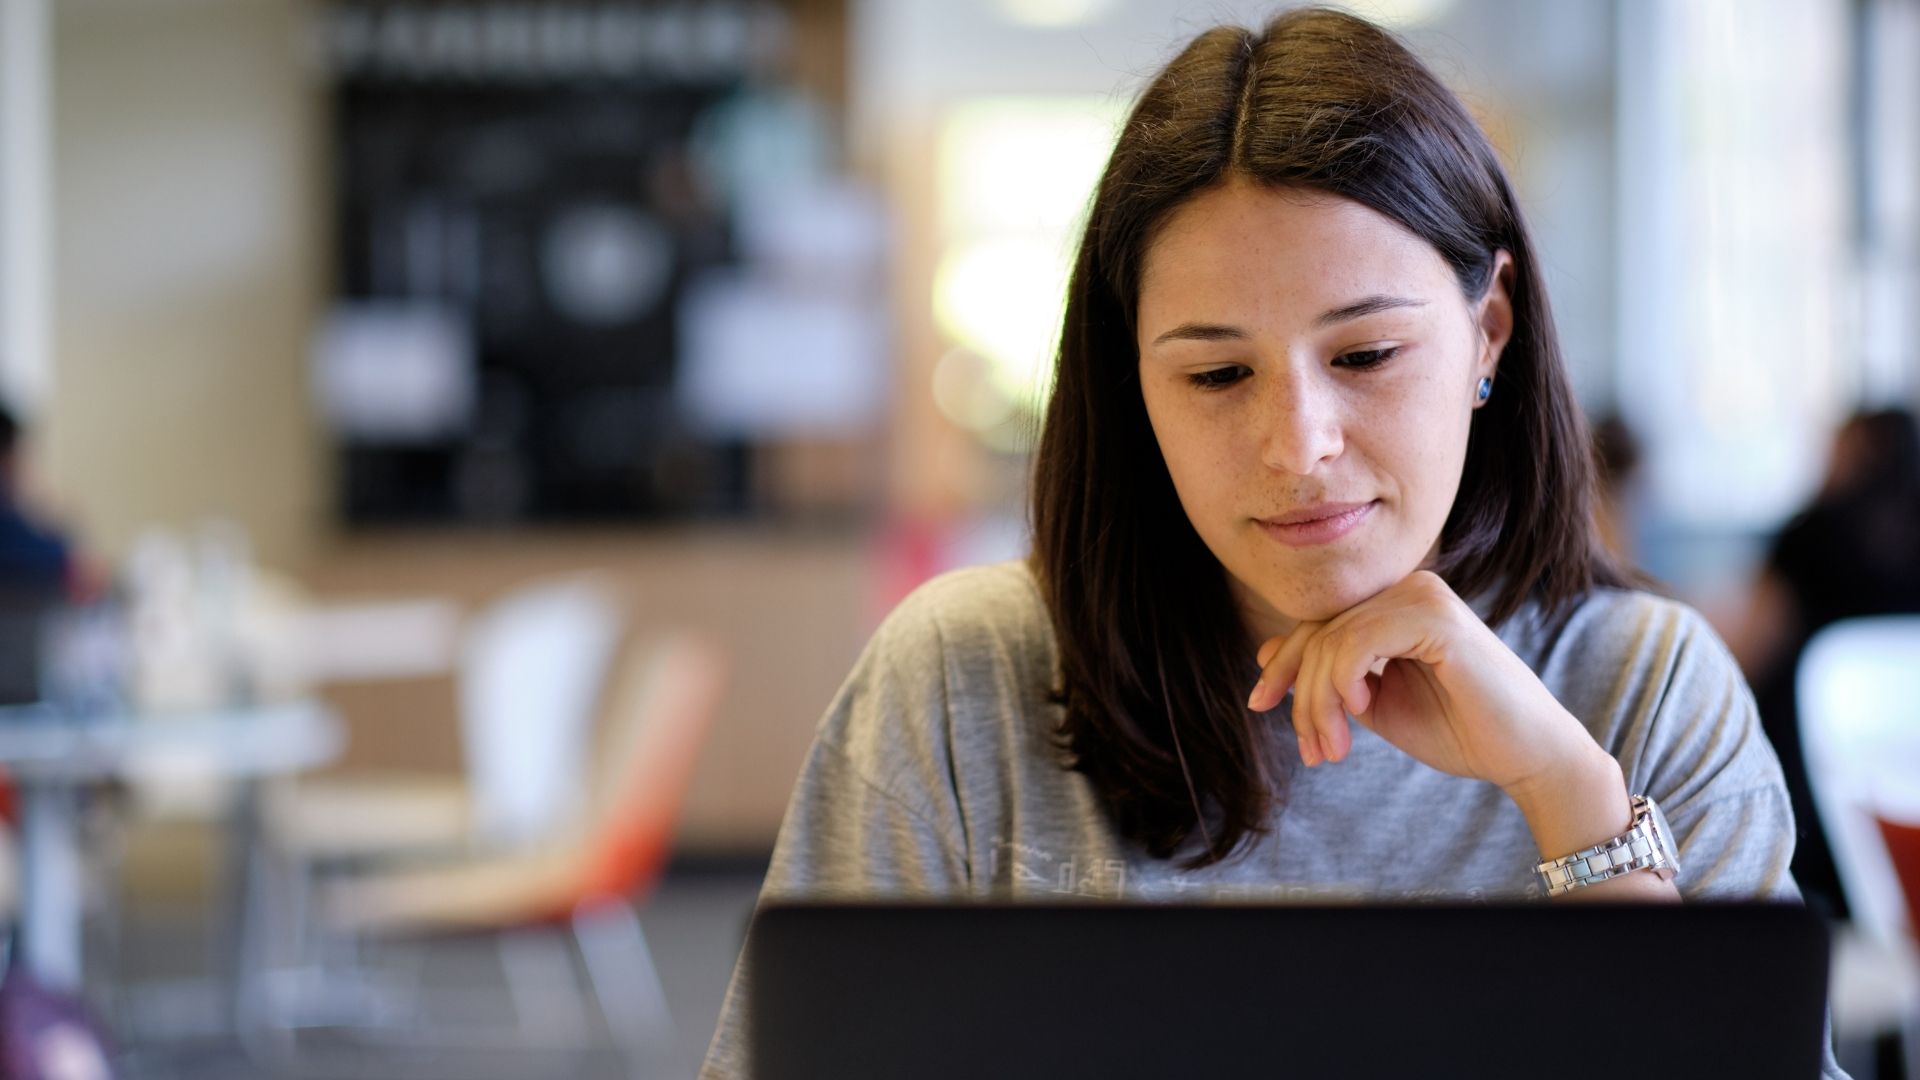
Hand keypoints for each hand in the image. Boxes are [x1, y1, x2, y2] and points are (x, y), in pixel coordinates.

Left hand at [1245, 570, 1595, 797]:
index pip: (1318, 624)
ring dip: (1319, 703)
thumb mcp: (1373, 703)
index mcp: (1396, 603)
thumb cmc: (1458, 730)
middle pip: (1318, 631)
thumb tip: (1264, 650)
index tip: (1259, 705)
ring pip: (1332, 641)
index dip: (1283, 664)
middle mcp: (1409, 587)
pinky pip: (1357, 642)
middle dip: (1300, 694)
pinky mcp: (1435, 617)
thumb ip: (1328, 675)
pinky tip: (1361, 711)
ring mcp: (1424, 596)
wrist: (1527, 756)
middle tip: (1310, 749)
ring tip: (1331, 749)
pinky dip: (1344, 682)